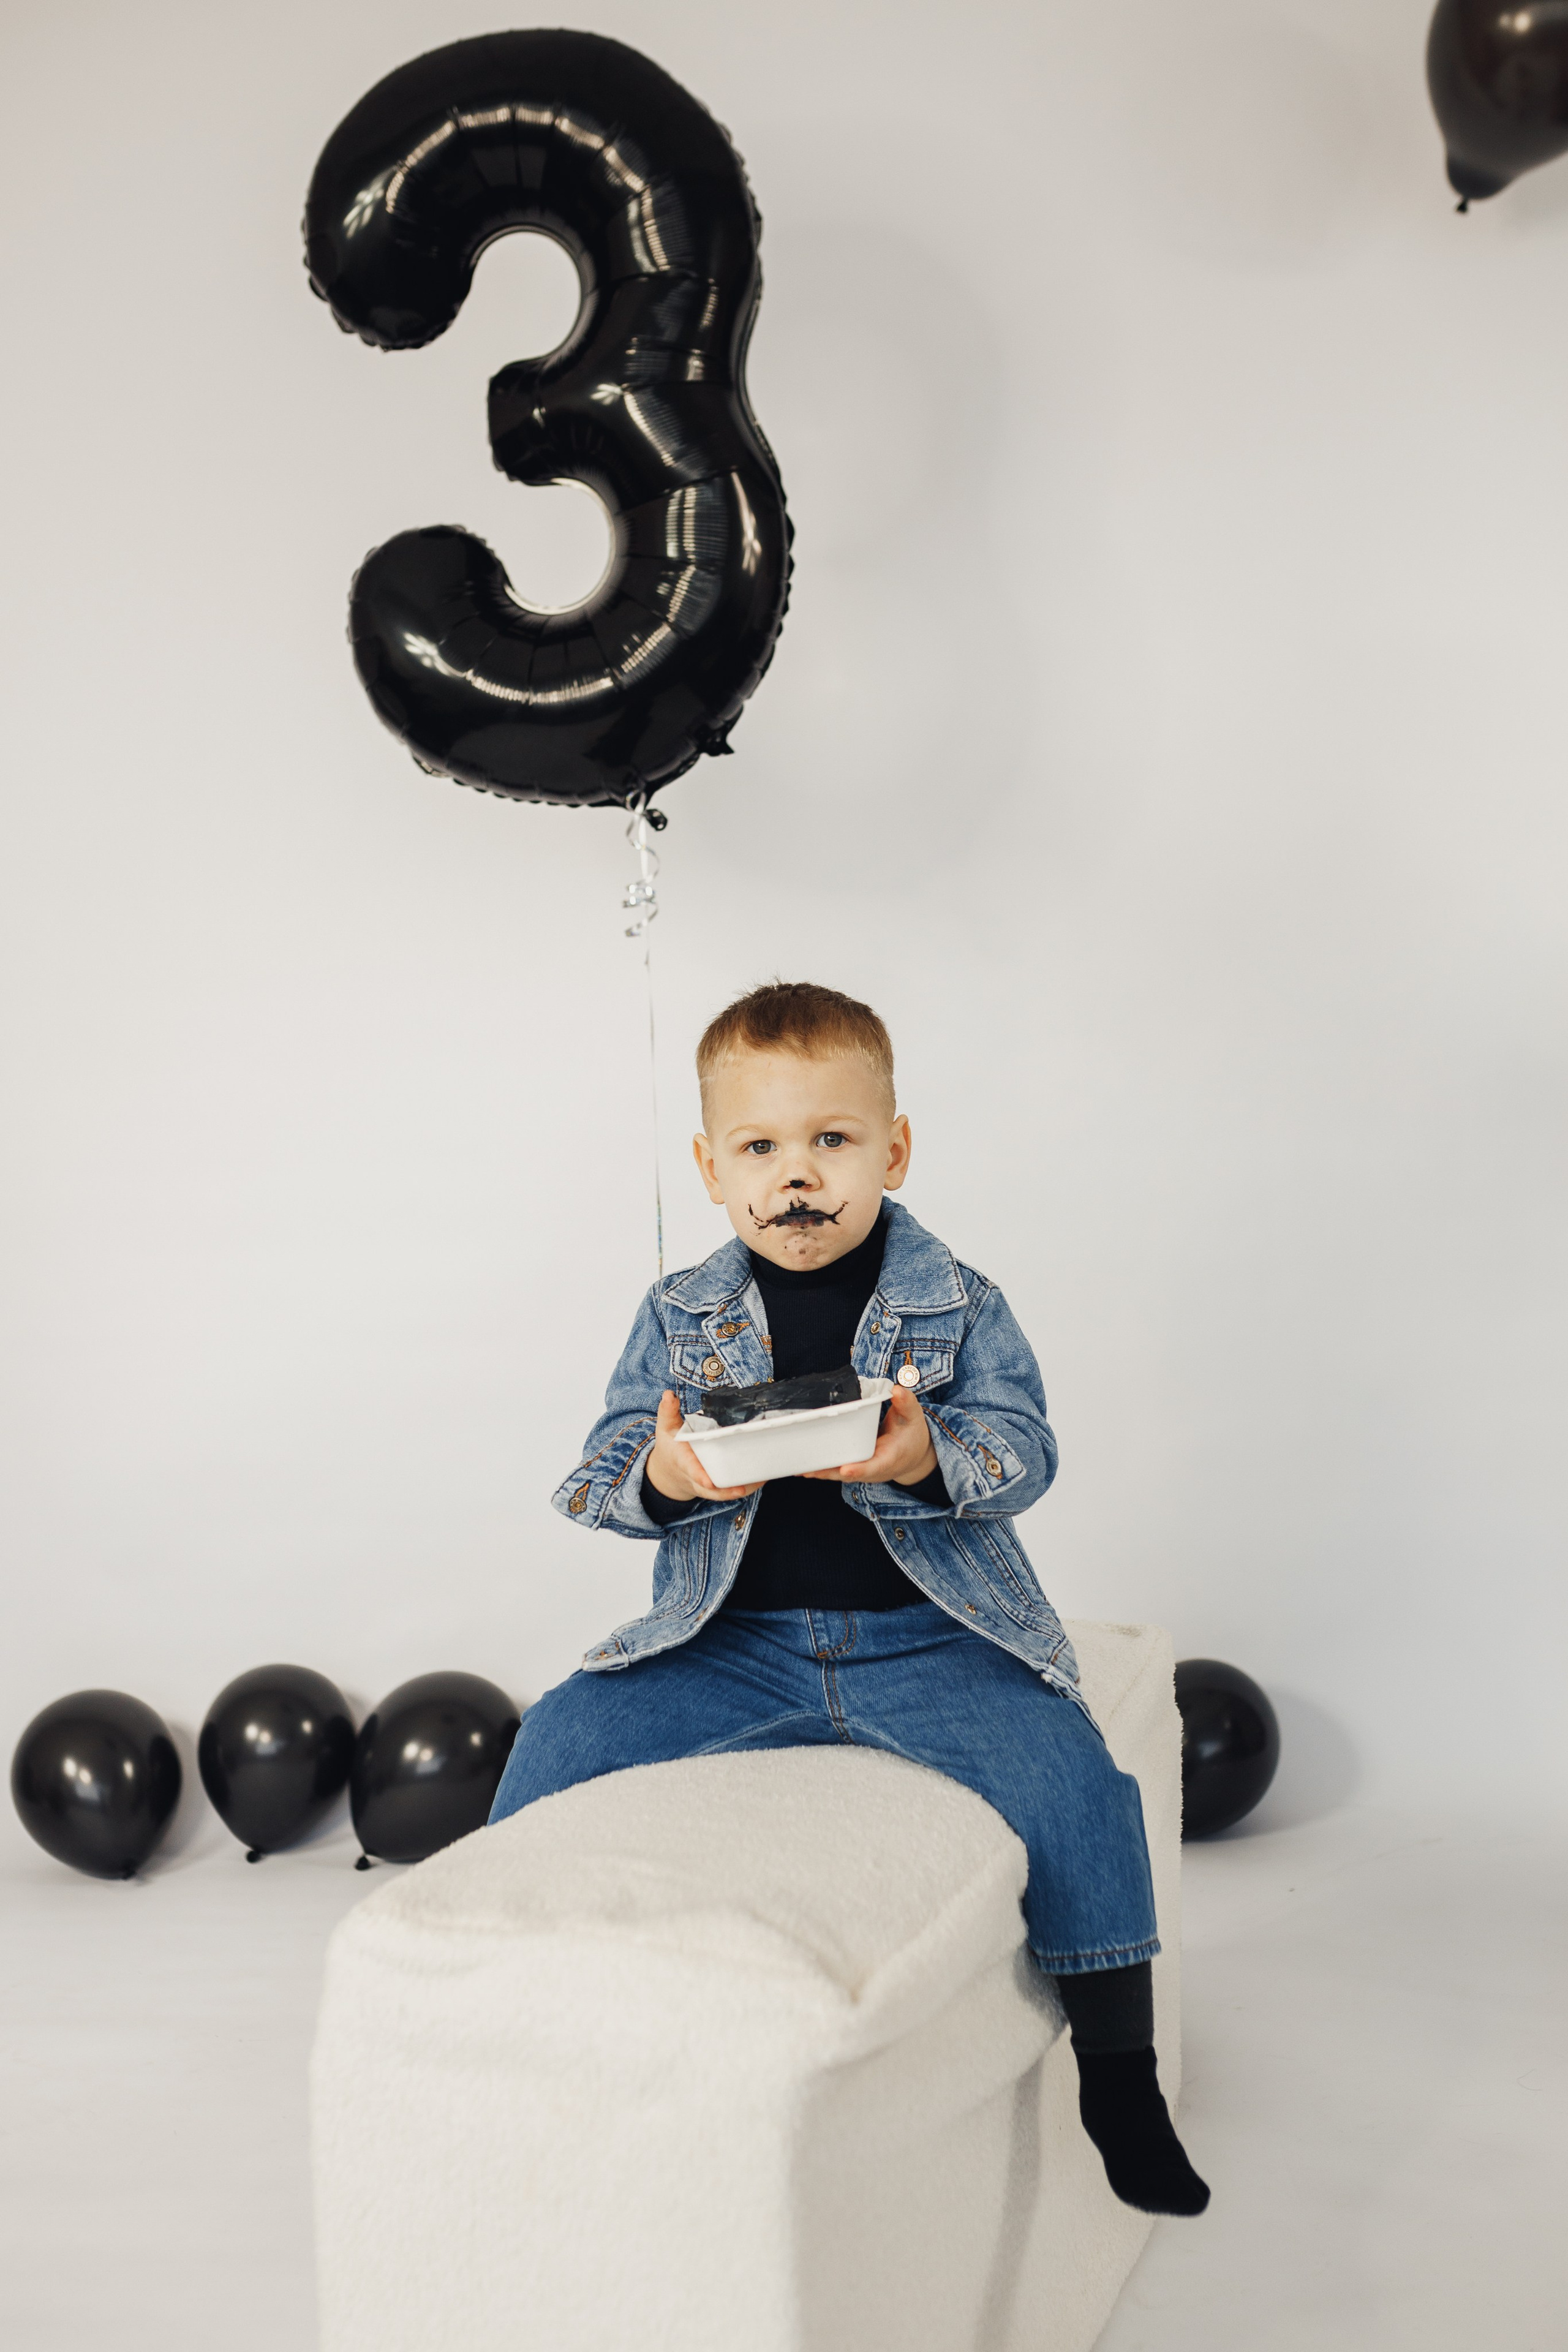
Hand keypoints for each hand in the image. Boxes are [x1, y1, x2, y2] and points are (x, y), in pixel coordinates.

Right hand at [644, 1390, 764, 1505]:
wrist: (669, 1473)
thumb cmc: (671, 1448)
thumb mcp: (665, 1428)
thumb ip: (668, 1411)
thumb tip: (668, 1394)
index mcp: (683, 1462)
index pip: (690, 1470)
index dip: (699, 1476)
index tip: (708, 1481)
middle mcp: (695, 1478)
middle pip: (710, 1489)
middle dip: (725, 1490)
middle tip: (741, 1488)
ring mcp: (707, 1486)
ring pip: (724, 1493)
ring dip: (742, 1489)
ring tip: (760, 1479)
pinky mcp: (717, 1488)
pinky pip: (732, 1490)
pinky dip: (747, 1487)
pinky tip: (762, 1478)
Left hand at [801, 1382, 937, 1487]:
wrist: (914, 1455)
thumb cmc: (912, 1436)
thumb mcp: (914, 1417)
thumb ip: (906, 1403)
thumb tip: (897, 1390)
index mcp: (890, 1458)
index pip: (875, 1466)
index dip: (860, 1469)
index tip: (846, 1469)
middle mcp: (875, 1469)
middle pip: (850, 1473)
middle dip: (829, 1472)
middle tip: (808, 1469)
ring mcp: (863, 1470)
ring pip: (839, 1474)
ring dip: (820, 1472)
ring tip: (799, 1468)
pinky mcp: (855, 1467)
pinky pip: (836, 1470)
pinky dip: (821, 1469)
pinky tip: (802, 1466)